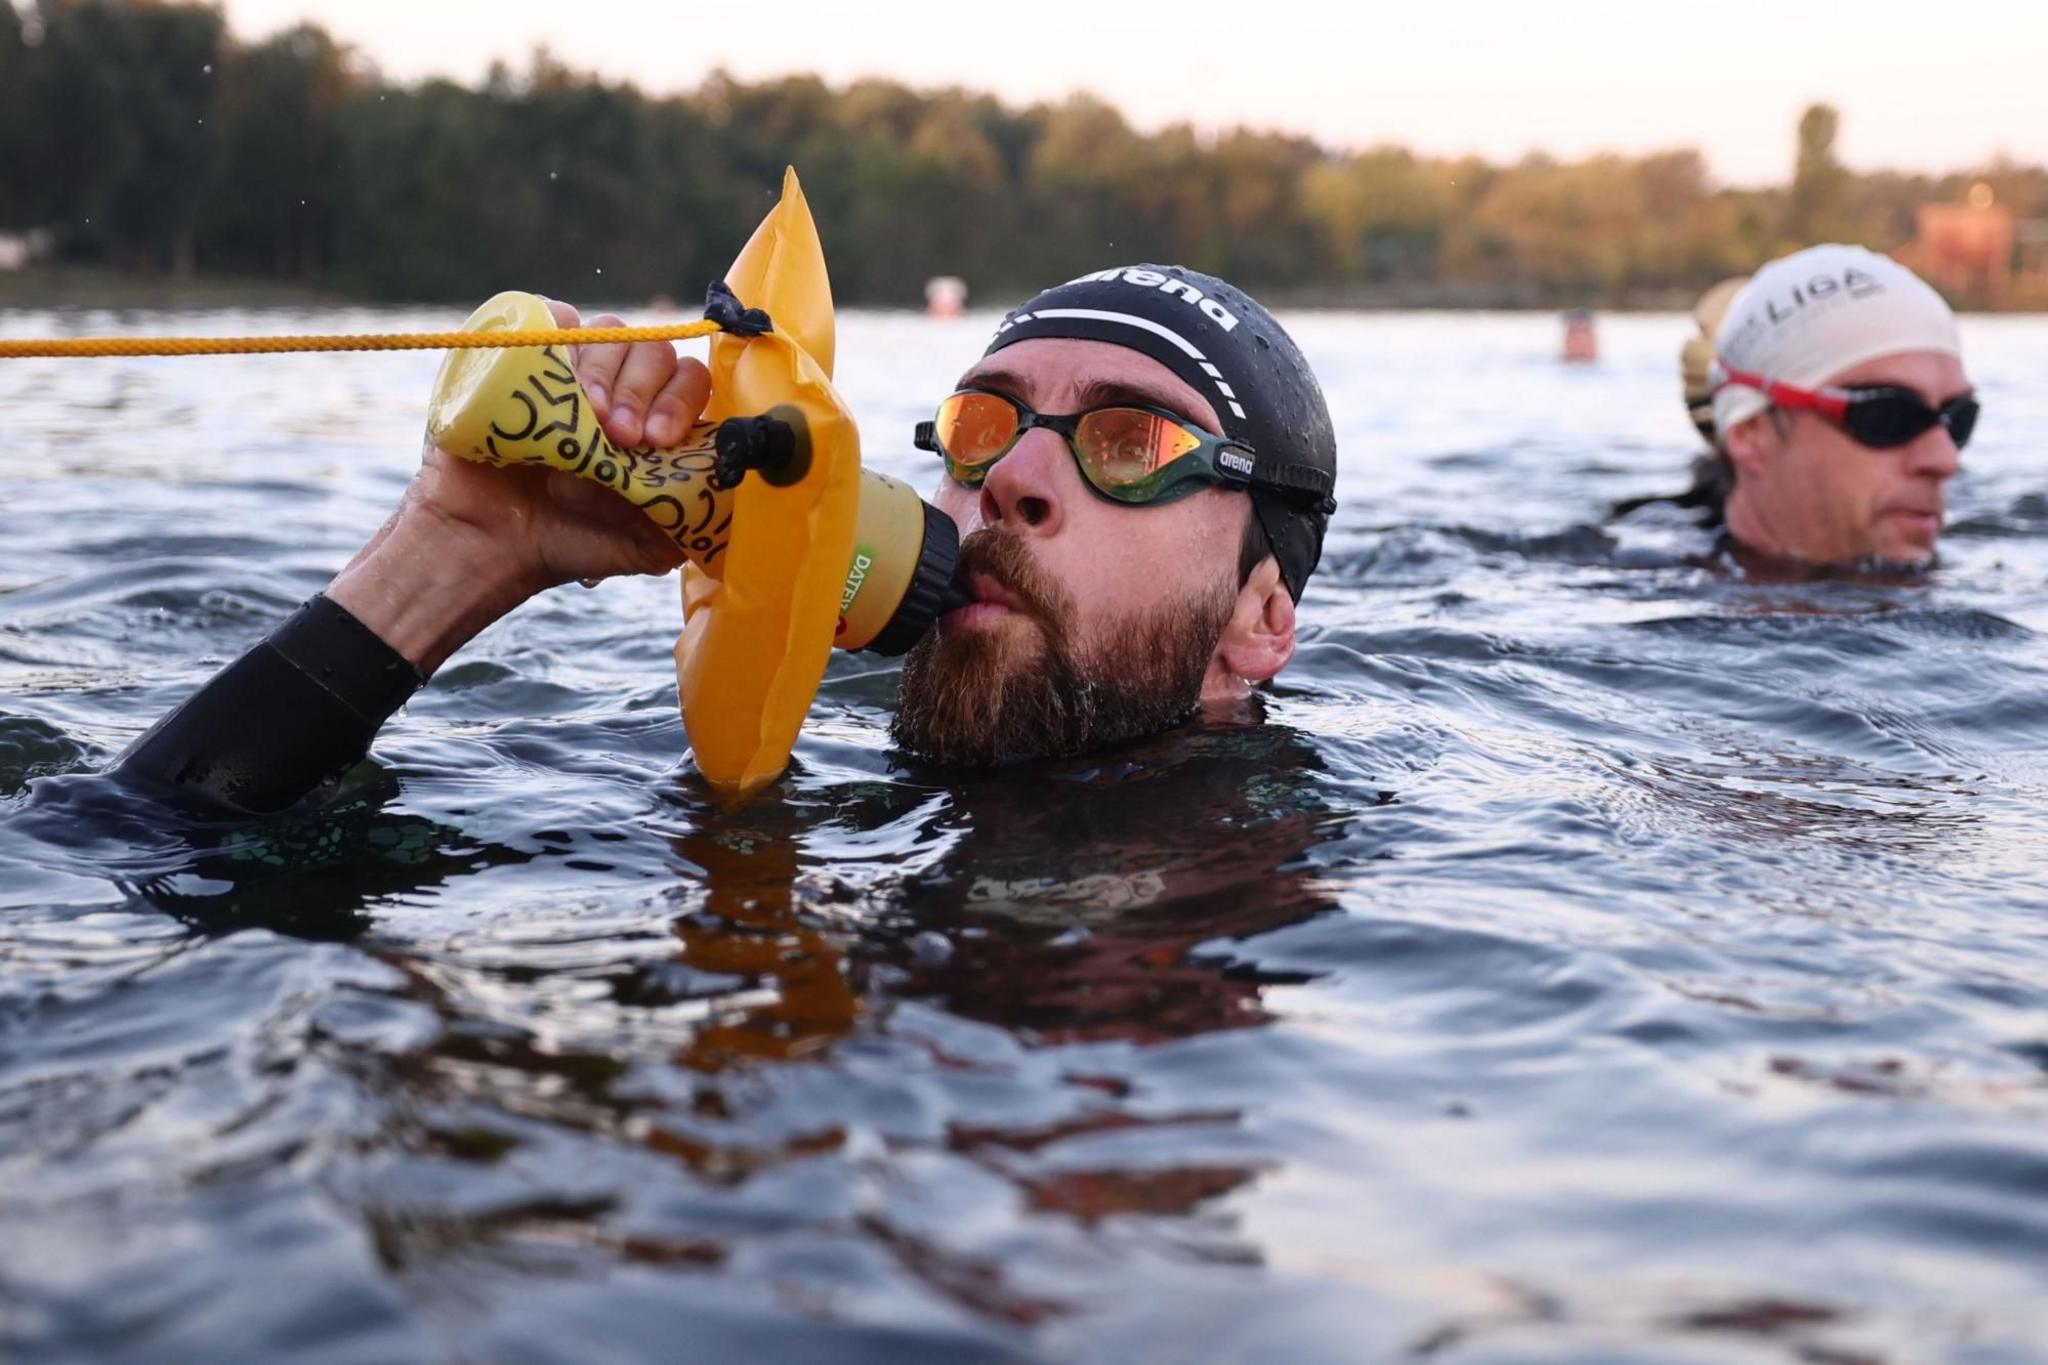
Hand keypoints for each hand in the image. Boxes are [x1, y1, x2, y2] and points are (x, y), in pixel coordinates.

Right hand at [326, 302, 712, 672]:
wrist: (488, 544)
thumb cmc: (567, 542)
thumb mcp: (646, 544)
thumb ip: (691, 521)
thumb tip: (737, 502)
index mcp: (652, 420)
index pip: (690, 381)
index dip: (681, 401)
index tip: (659, 440)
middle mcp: (616, 388)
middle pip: (654, 350)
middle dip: (644, 391)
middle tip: (624, 438)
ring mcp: (569, 367)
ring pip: (609, 331)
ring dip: (606, 371)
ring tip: (589, 421)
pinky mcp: (521, 354)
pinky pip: (551, 315)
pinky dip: (561, 335)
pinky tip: (558, 379)